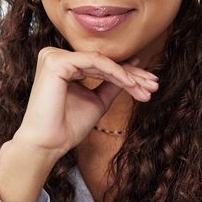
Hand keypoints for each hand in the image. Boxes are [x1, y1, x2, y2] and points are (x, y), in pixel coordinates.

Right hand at [0, 48, 158, 200]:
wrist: (48, 144)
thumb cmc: (66, 127)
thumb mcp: (97, 101)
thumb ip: (111, 84)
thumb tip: (133, 68)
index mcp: (62, 65)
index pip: (100, 65)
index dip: (127, 74)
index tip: (148, 85)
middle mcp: (55, 57)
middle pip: (102, 62)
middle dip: (132, 75)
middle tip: (154, 85)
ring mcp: (53, 57)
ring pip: (101, 61)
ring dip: (128, 75)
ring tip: (146, 88)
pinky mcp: (56, 62)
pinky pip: (94, 62)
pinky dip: (115, 72)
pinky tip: (131, 84)